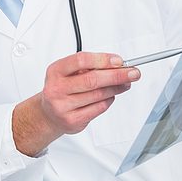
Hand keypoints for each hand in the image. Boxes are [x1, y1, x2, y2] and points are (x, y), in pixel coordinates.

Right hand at [13, 52, 139, 155]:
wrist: (48, 114)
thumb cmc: (62, 89)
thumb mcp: (67, 73)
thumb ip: (88, 67)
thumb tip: (117, 65)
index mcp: (55, 71)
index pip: (80, 60)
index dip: (102, 59)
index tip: (119, 61)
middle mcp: (56, 88)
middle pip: (92, 79)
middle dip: (117, 75)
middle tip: (133, 73)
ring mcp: (63, 106)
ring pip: (98, 95)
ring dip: (116, 88)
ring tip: (125, 83)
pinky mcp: (73, 120)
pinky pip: (98, 108)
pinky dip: (109, 100)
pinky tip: (110, 96)